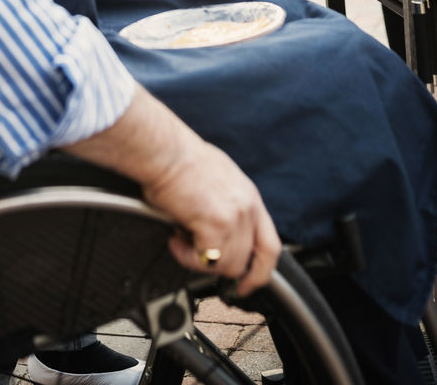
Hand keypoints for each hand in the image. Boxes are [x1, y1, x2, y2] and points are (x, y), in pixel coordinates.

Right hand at [142, 139, 280, 296]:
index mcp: (250, 197)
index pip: (270, 246)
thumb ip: (226, 204)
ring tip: (181, 240)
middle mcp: (247, 208)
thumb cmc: (181, 159)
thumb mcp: (218, 178)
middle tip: (202, 266)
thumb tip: (215, 225)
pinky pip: (205, 261)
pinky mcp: (216, 226)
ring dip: (199, 259)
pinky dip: (186, 257)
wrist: (165, 151)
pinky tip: (176, 240)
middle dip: (222, 269)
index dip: (261, 272)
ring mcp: (234, 218)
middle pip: (246, 261)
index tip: (248, 284)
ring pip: (226, 265)